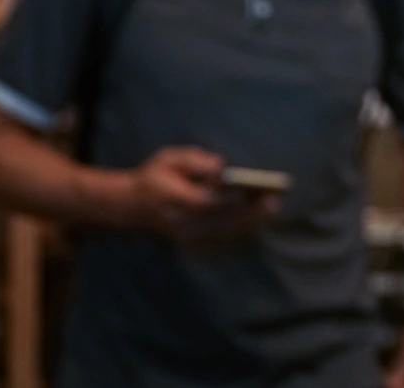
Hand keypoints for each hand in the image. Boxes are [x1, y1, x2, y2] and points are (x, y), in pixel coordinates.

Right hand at [125, 147, 278, 245]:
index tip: (256, 190)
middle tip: (273, 202)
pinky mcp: (190, 246)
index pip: (209, 203)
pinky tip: (256, 221)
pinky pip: (220, 241)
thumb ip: (193, 160)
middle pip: (222, 222)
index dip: (234, 199)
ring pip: (224, 234)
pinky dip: (239, 232)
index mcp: (174, 200)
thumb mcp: (167, 159)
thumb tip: (219, 168)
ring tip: (270, 209)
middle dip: (250, 214)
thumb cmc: (153, 177)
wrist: (129, 208)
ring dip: (249, 223)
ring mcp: (186, 239)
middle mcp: (182, 224)